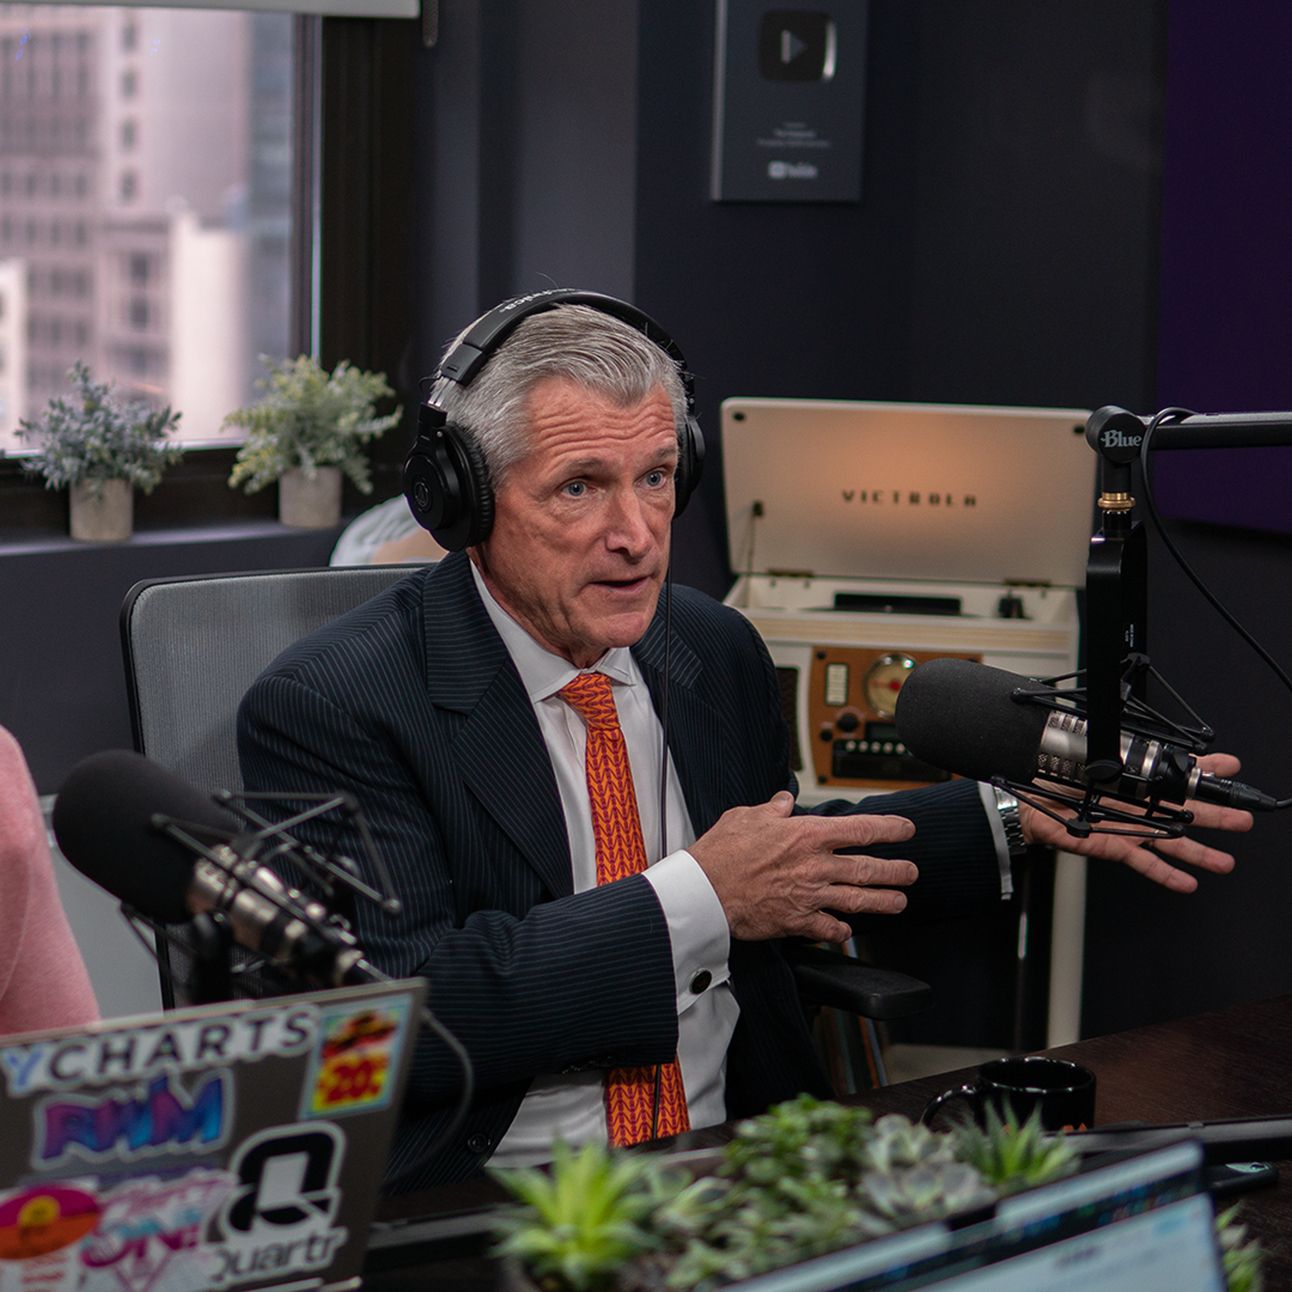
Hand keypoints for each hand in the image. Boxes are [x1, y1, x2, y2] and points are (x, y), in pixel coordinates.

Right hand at [688, 791, 917, 942]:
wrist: (704, 891)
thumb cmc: (721, 852)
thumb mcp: (746, 816)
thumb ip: (771, 809)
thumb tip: (784, 802)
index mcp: (806, 835)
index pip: (860, 829)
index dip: (889, 828)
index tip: (906, 829)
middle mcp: (814, 865)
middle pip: (867, 868)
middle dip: (895, 871)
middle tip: (911, 872)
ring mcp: (809, 895)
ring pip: (857, 900)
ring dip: (882, 901)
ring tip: (900, 902)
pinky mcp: (797, 921)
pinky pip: (828, 928)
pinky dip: (841, 931)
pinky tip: (848, 931)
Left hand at [1019, 752, 1252, 892]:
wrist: (1027, 799)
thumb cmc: (1056, 775)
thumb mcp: (1089, 753)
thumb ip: (1116, 747)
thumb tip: (1131, 728)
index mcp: (1135, 780)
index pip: (1176, 774)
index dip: (1204, 771)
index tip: (1230, 769)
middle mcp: (1138, 805)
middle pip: (1185, 812)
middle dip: (1217, 816)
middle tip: (1243, 818)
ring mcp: (1129, 828)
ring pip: (1172, 843)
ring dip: (1200, 853)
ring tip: (1226, 862)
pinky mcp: (1115, 846)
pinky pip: (1144, 862)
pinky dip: (1165, 875)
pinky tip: (1188, 884)